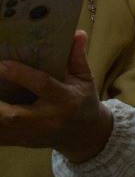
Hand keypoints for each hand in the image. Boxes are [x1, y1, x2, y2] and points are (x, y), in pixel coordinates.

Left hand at [0, 31, 112, 162]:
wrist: (84, 133)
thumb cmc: (83, 100)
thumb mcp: (85, 78)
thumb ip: (77, 57)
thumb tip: (77, 33)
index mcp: (65, 99)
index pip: (41, 85)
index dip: (20, 74)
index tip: (1, 63)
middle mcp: (47, 119)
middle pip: (13, 116)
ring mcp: (32, 134)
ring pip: (2, 129)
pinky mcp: (21, 142)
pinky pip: (0, 138)